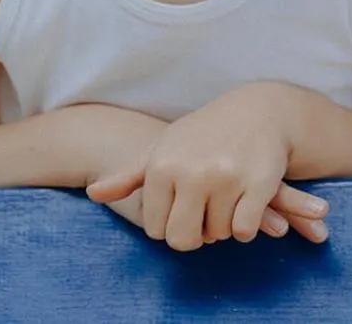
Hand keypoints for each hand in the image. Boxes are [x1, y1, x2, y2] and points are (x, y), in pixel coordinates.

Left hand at [85, 88, 329, 250]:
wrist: (256, 111)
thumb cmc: (202, 135)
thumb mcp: (163, 149)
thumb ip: (129, 176)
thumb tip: (93, 195)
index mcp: (162, 166)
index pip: (155, 230)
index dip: (170, 225)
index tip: (181, 207)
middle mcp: (191, 172)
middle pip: (182, 240)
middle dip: (194, 235)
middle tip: (203, 214)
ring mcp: (226, 178)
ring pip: (216, 236)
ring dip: (222, 227)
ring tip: (225, 200)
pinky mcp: (257, 184)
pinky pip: (244, 231)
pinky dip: (245, 226)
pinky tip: (245, 204)